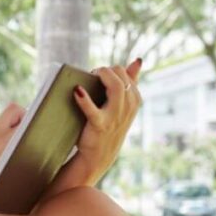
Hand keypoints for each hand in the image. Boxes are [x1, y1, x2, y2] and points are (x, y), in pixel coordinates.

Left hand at [73, 58, 142, 179]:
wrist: (99, 155)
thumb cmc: (109, 124)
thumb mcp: (122, 104)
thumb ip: (130, 81)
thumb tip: (138, 61)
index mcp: (135, 99)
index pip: (126, 74)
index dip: (111, 70)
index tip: (98, 73)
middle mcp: (129, 107)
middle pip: (121, 77)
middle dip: (105, 71)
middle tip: (92, 74)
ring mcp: (116, 117)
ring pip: (116, 87)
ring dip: (101, 76)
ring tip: (89, 76)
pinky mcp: (100, 125)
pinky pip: (93, 110)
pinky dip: (84, 99)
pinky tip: (77, 90)